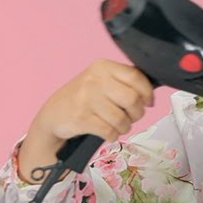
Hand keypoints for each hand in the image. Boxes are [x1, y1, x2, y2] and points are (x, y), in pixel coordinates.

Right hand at [31, 58, 155, 147]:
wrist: (53, 114)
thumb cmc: (83, 97)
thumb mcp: (100, 80)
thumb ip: (122, 82)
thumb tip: (149, 94)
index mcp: (103, 67)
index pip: (135, 76)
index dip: (147, 91)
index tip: (149, 101)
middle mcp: (95, 80)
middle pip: (131, 98)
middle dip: (137, 113)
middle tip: (133, 117)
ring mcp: (86, 99)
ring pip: (121, 118)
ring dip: (125, 127)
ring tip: (120, 126)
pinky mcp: (80, 118)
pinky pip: (108, 131)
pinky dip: (113, 135)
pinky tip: (109, 133)